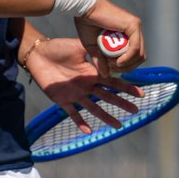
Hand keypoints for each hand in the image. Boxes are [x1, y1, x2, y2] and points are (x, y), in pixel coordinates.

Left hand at [25, 37, 142, 134]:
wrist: (38, 53)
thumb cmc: (58, 47)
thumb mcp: (78, 46)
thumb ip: (93, 50)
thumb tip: (109, 50)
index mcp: (92, 72)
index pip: (113, 81)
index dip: (126, 88)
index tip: (140, 93)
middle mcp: (86, 85)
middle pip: (107, 96)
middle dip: (121, 103)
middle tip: (135, 111)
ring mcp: (75, 94)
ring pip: (94, 108)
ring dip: (106, 117)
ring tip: (118, 126)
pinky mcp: (62, 99)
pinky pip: (72, 113)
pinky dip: (80, 122)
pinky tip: (89, 131)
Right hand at [73, 0, 145, 77]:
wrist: (84, 9)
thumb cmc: (86, 24)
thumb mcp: (93, 47)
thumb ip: (101, 60)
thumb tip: (105, 75)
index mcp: (127, 33)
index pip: (135, 56)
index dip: (125, 66)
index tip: (110, 67)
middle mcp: (134, 30)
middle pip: (140, 56)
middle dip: (127, 67)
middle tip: (112, 67)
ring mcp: (135, 27)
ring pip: (140, 54)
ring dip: (126, 64)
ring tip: (112, 63)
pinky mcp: (133, 25)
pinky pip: (135, 48)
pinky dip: (127, 58)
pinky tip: (117, 61)